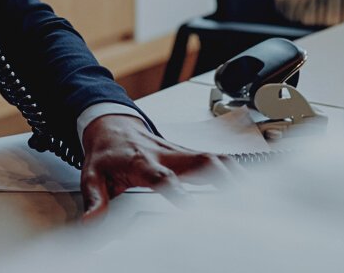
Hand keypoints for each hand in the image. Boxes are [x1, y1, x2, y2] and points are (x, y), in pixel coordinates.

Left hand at [77, 113, 233, 218]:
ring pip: (212, 157)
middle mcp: (164, 154)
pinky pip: (213, 158)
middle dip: (221, 178)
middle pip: (199, 160)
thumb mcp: (90, 174)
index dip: (176, 190)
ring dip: (233, 173)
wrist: (109, 123)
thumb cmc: (105, 150)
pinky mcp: (186, 152)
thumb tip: (92, 221)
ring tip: (252, 194)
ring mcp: (178, 151)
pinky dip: (231, 170)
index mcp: (141, 161)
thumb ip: (95, 198)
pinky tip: (246, 183)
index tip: (190, 209)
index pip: (162, 176)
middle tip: (238, 199)